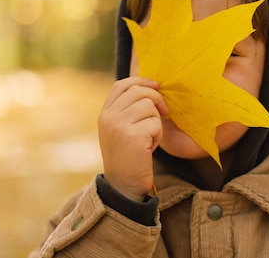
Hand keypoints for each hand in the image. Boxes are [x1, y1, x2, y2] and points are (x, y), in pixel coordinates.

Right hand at [98, 77, 168, 201]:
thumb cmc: (127, 157)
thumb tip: (151, 87)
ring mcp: (119, 125)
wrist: (123, 186)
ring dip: (156, 121)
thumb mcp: (120, 130)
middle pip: (139, 92)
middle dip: (156, 100)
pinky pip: (156, 123)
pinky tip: (150, 147)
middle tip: (163, 113)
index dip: (141, 81)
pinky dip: (158, 135)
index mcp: (105, 114)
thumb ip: (127, 109)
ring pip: (149, 106)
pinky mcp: (133, 136)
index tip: (156, 86)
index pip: (122, 85)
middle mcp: (109, 117)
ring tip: (150, 137)